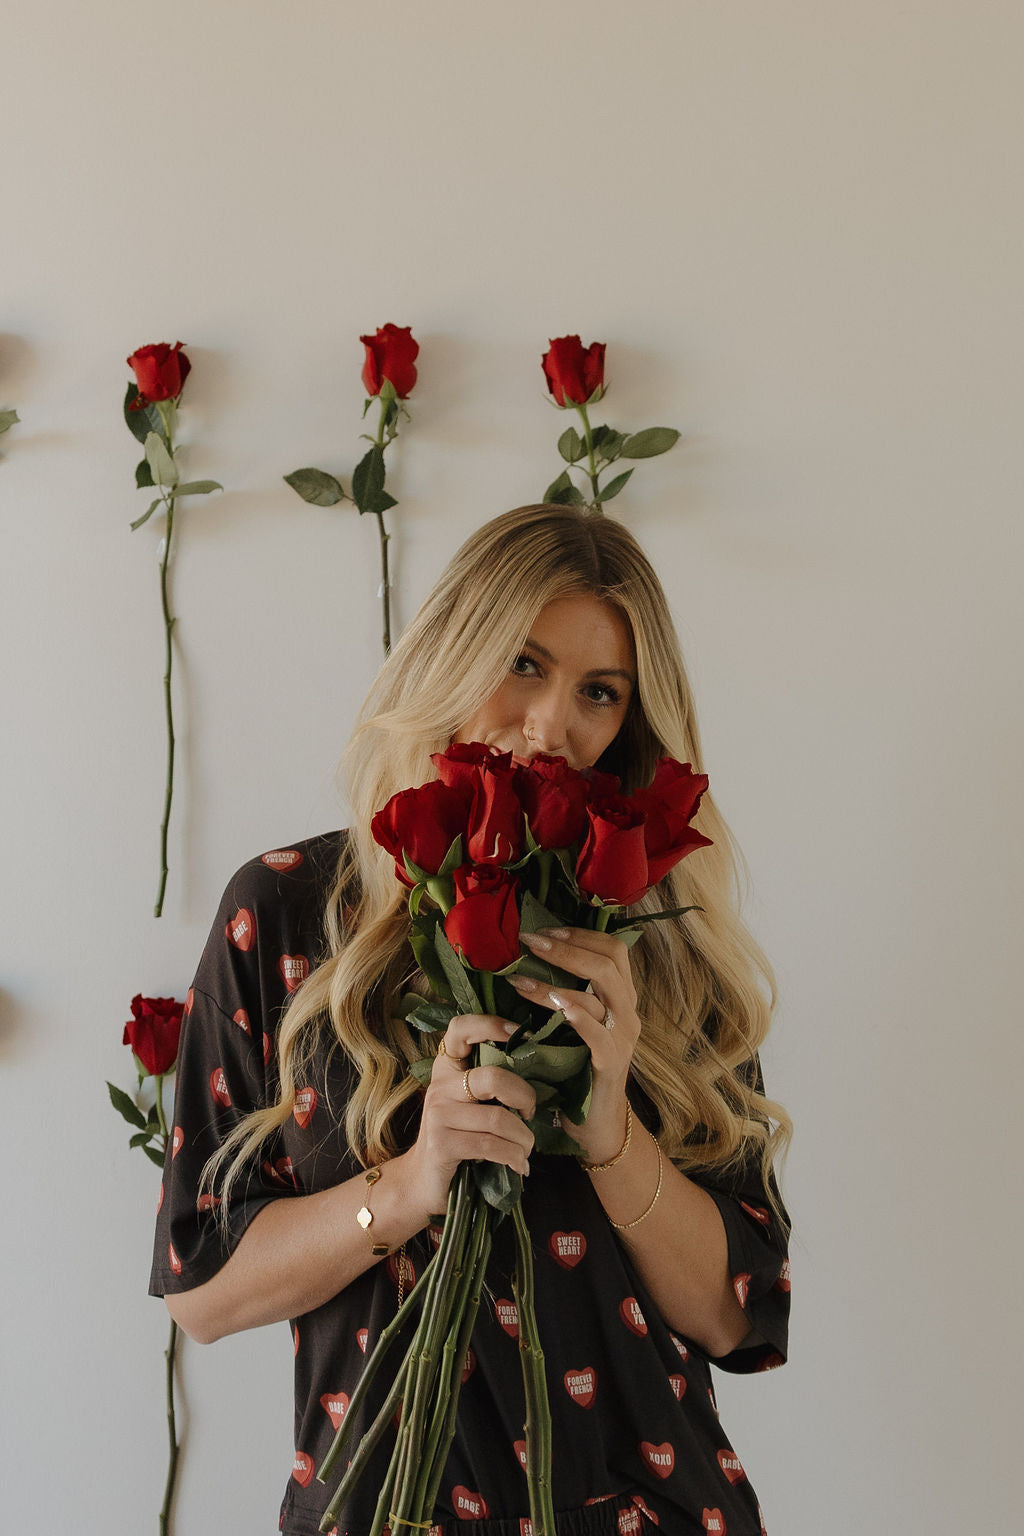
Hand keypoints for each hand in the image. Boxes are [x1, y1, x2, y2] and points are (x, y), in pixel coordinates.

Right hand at [401, 1014, 536, 1217]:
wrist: (423, 1180)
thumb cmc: (457, 1136)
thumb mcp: (469, 1104)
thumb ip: (490, 1084)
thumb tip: (539, 1068)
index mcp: (447, 1068)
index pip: (460, 1028)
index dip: (491, 1024)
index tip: (521, 1034)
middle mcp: (440, 1086)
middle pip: (492, 1078)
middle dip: (523, 1096)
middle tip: (530, 1112)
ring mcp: (438, 1115)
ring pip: (497, 1119)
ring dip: (523, 1138)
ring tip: (526, 1148)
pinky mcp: (442, 1144)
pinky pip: (491, 1146)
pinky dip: (513, 1157)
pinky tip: (519, 1165)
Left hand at [508, 926, 638, 1163]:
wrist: (594, 1122)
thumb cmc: (576, 1068)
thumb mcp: (574, 1024)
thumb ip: (565, 993)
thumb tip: (531, 956)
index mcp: (621, 998)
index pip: (613, 949)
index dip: (581, 934)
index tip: (546, 930)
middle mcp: (628, 1013)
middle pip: (608, 963)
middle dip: (566, 948)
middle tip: (530, 942)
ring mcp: (624, 1037)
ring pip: (602, 992)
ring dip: (557, 980)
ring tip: (520, 978)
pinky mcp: (612, 1063)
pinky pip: (599, 1032)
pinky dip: (577, 1013)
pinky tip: (554, 1004)